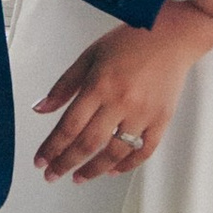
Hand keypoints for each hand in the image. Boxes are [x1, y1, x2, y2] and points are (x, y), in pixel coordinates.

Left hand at [33, 20, 210, 182]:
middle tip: (52, 175)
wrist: (171, 35)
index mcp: (99, 85)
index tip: (41, 161)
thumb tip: (41, 109)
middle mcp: (121, 102)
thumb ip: (64, 85)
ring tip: (79, 177)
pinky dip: (127, 165)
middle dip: (66, 163)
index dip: (52, 147)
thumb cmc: (130, 42)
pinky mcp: (162, 119)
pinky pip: (144, 151)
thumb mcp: (89, 56)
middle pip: (88, 143)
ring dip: (93, 170)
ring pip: (115, 153)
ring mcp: (143, 113)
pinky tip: (112, 170)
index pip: (69, 126)